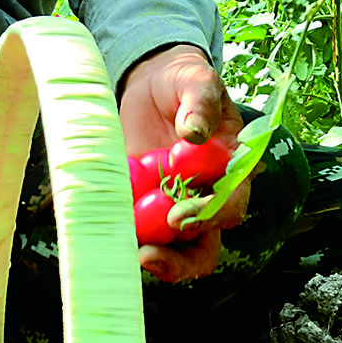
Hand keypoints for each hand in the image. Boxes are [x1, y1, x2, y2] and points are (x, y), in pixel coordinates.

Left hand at [119, 44, 247, 282]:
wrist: (152, 85)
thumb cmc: (183, 83)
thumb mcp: (196, 81)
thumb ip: (200, 102)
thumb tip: (194, 132)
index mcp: (232, 169)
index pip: (232, 202)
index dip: (211, 214)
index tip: (179, 215)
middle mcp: (208, 197)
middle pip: (206, 245)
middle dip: (182, 260)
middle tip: (150, 255)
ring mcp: (175, 207)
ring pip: (176, 251)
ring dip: (157, 261)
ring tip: (130, 259)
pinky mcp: (144, 208)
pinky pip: (140, 235)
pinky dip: (127, 243)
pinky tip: (109, 242)